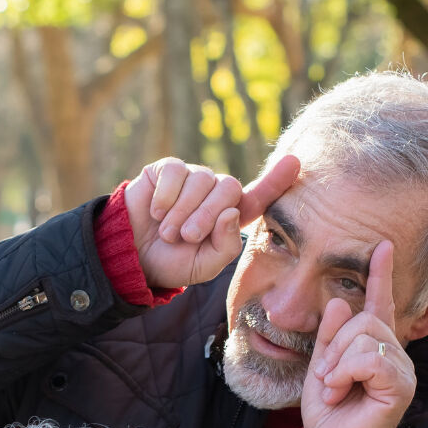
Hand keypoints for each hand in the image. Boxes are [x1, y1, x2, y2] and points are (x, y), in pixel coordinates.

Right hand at [124, 154, 298, 288]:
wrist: (132, 256)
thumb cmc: (172, 262)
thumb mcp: (204, 265)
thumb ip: (226, 246)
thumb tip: (232, 212)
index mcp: (231, 216)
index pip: (259, 196)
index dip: (276, 180)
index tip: (294, 162)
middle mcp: (215, 193)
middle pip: (229, 188)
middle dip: (207, 215)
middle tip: (187, 237)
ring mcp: (193, 178)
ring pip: (202, 180)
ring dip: (183, 211)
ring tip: (168, 232)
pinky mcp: (168, 169)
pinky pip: (176, 172)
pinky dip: (166, 196)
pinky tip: (156, 212)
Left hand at [301, 240, 416, 427]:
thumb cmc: (328, 411)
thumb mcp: (321, 364)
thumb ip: (330, 334)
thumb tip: (338, 301)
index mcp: (374, 346)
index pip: (380, 304)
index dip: (381, 275)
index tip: (383, 246)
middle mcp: (394, 354)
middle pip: (365, 319)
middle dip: (335, 345)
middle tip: (326, 376)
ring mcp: (401, 369)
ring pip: (366, 337)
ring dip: (337, 362)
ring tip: (333, 387)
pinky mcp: (401, 386)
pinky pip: (371, 358)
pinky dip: (346, 372)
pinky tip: (340, 391)